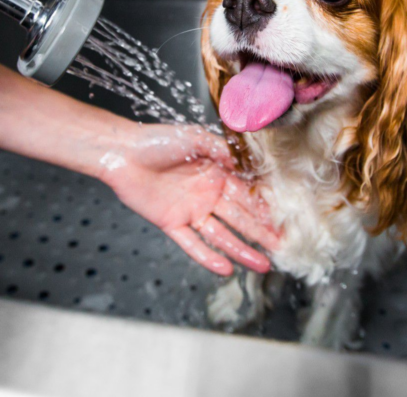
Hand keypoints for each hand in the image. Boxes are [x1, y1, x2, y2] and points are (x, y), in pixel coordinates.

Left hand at [101, 124, 279, 275]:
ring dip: (242, 250)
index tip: (285, 221)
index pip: (247, 194)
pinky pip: (192, 244)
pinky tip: (225, 268)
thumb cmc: (157, 140)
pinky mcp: (171, 223)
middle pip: (239, 218)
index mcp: (216, 172)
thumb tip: (247, 163)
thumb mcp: (195, 138)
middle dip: (261, 233)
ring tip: (263, 265)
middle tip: (283, 246)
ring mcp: (190, 210)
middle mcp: (206, 193)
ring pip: (221, 234)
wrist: (121, 152)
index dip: (265, 208)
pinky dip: (207, 257)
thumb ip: (222, 152)